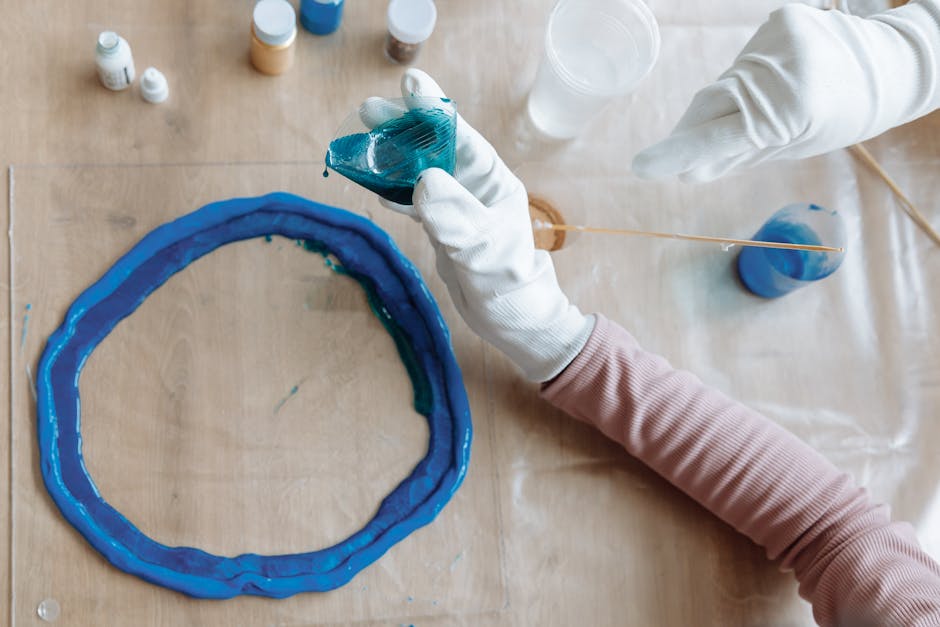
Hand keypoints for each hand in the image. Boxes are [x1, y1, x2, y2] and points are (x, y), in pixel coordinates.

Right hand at [385, 69, 593, 381]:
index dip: (434, 111)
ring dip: (392, 157)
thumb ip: (455, 216)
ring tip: (361, 139)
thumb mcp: (484, 249)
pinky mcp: (443, 226)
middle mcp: (473, 187)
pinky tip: (373, 183)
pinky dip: (393, 191)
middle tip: (367, 111)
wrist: (511, 320)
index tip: (410, 85)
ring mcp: (457, 206)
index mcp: (492, 181)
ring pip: (419, 170)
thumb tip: (423, 182)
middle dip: (403, 127)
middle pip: (434, 147)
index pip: (460, 138)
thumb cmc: (509, 283)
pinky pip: (413, 200)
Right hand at [632, 1, 939, 181]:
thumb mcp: (792, 146)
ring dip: (722, 104)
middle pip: (711, 104)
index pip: (721, 136)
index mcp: (791, 113)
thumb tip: (688, 172)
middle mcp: (781, 72)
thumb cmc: (838, 117)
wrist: (884, 67)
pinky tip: (772, 80)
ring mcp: (778, 41)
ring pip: (724, 81)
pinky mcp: (778, 20)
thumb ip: (737, 156)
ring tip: (756, 109)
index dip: (680, 153)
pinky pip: (742, 59)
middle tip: (671, 156)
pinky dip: (745, 78)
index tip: (642, 167)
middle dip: (690, 132)